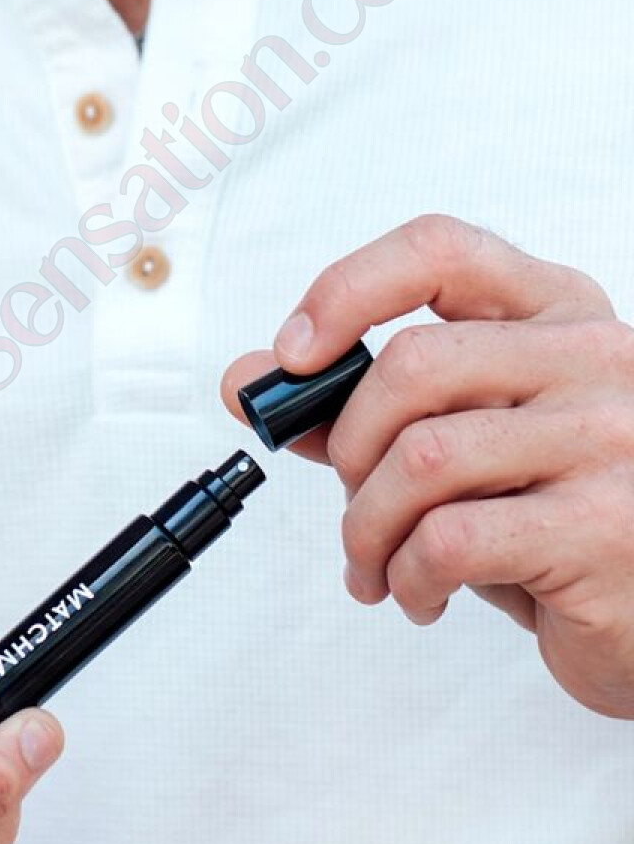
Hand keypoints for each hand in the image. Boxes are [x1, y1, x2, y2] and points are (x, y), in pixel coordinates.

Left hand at [222, 214, 633, 719]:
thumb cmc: (549, 513)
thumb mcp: (462, 440)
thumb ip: (356, 405)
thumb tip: (247, 382)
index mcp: (553, 310)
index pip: (439, 250)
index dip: (348, 289)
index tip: (295, 353)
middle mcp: (592, 356)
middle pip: (413, 364)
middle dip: (350, 444)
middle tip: (353, 495)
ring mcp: (609, 438)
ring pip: (421, 459)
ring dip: (368, 527)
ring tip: (376, 563)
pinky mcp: (604, 527)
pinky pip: (449, 539)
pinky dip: (406, 575)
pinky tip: (418, 593)